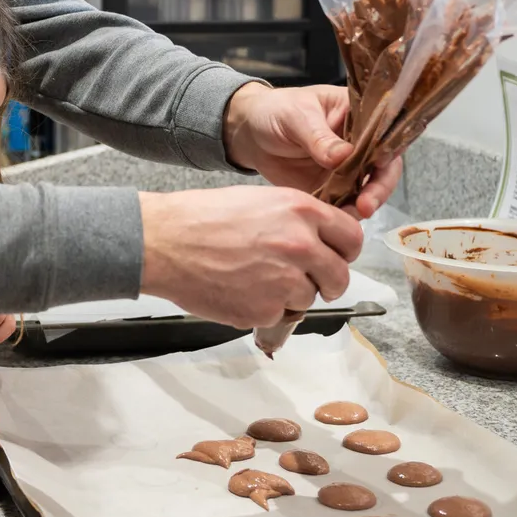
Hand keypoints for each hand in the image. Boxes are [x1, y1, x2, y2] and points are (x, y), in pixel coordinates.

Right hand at [138, 186, 365, 327]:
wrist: (164, 242)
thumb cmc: (201, 218)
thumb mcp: (260, 201)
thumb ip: (296, 220)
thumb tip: (319, 240)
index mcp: (301, 211)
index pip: (352, 237)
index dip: (344, 250)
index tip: (337, 256)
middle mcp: (301, 245)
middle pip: (340, 276)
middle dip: (327, 282)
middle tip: (307, 280)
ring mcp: (286, 281)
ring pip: (309, 298)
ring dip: (290, 294)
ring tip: (256, 279)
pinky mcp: (266, 310)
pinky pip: (280, 315)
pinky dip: (264, 308)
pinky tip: (240, 290)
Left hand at [222, 82, 401, 217]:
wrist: (248, 134)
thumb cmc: (275, 111)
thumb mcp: (296, 116)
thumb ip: (319, 137)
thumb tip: (345, 155)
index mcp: (358, 115)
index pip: (384, 133)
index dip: (387, 151)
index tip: (379, 167)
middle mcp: (359, 144)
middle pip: (383, 167)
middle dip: (378, 188)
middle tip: (365, 205)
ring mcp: (347, 169)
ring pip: (367, 190)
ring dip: (363, 204)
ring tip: (348, 215)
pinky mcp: (332, 189)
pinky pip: (344, 204)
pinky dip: (342, 213)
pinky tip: (334, 220)